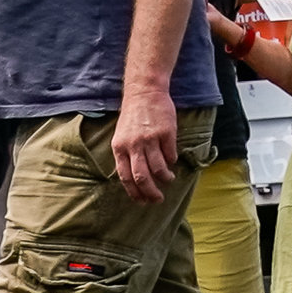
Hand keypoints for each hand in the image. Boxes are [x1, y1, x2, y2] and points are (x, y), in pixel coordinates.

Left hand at [108, 83, 177, 203]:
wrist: (144, 91)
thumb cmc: (133, 116)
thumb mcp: (121, 136)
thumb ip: (126, 156)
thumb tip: (134, 181)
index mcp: (119, 147)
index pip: (125, 177)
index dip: (135, 193)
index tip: (143, 201)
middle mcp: (133, 145)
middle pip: (142, 177)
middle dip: (151, 193)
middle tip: (158, 199)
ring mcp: (150, 139)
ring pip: (159, 169)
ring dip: (165, 178)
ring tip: (169, 178)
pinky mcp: (166, 133)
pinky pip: (170, 155)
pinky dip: (171, 161)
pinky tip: (171, 160)